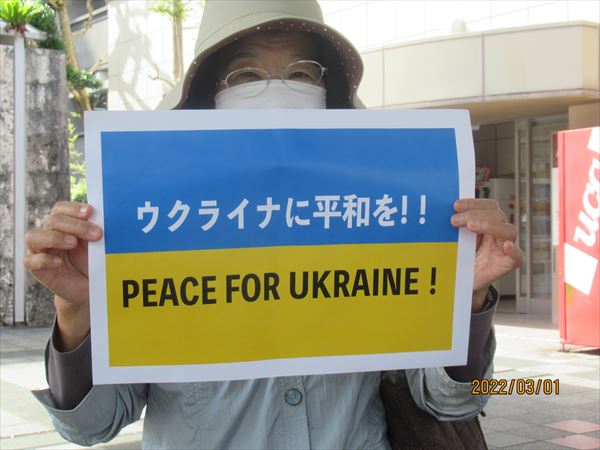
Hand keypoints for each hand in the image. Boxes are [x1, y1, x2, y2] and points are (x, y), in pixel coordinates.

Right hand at [24, 202, 102, 348]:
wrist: (89, 286)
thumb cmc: (92, 261)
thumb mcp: (96, 244)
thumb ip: (95, 230)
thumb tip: (104, 217)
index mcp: (62, 224)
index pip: (60, 209)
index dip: (73, 208)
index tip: (90, 212)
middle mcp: (48, 234)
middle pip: (53, 220)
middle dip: (76, 225)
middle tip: (96, 234)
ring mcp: (39, 251)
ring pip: (34, 236)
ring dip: (55, 237)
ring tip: (73, 243)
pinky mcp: (37, 269)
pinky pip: (30, 261)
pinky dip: (44, 259)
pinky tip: (58, 262)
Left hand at [451, 198, 522, 312]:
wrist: (462, 281)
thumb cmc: (461, 257)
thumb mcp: (456, 239)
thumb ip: (455, 226)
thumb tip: (441, 213)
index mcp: (488, 223)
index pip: (488, 206)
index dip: (474, 203)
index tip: (456, 206)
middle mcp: (498, 233)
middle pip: (497, 215)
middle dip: (475, 214)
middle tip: (454, 220)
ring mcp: (503, 248)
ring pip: (509, 231)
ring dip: (490, 225)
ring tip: (471, 226)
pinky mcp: (507, 265)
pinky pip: (517, 257)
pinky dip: (514, 251)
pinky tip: (506, 246)